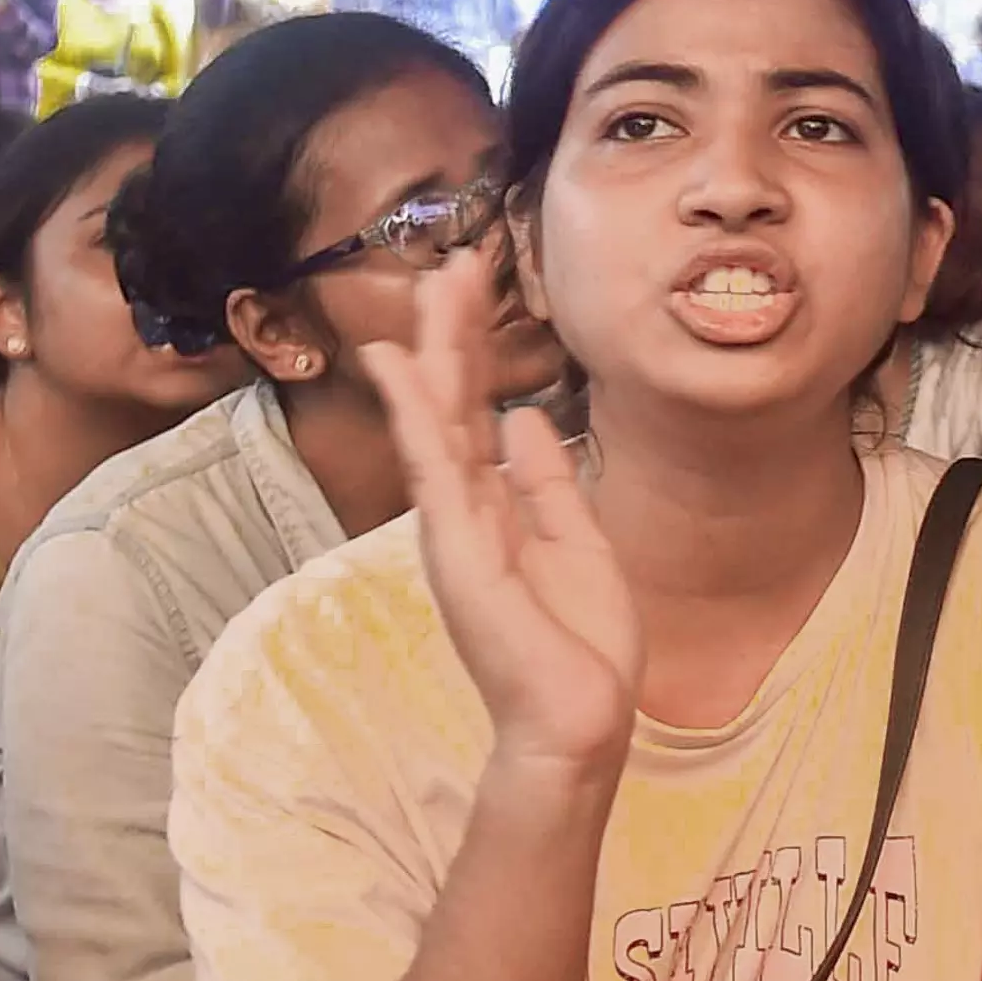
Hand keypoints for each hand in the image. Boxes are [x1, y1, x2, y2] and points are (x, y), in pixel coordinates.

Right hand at [364, 252, 638, 769]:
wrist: (580, 718)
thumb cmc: (580, 645)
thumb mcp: (577, 541)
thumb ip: (547, 482)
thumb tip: (524, 420)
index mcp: (497, 507)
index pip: (479, 412)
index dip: (478, 351)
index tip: (478, 288)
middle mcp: (466, 510)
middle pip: (454, 403)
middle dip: (452, 333)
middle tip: (454, 262)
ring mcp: (455, 528)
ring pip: (437, 422)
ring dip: (434, 353)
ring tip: (433, 288)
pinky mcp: (457, 550)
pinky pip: (434, 469)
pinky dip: (417, 416)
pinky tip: (401, 369)